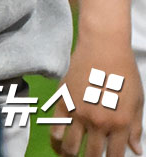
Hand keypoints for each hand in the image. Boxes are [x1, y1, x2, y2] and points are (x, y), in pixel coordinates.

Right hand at [51, 35, 142, 156]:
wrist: (104, 48)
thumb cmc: (125, 74)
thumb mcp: (137, 103)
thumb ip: (135, 128)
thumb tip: (135, 150)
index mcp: (120, 124)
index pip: (114, 155)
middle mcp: (99, 123)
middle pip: (92, 155)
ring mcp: (79, 113)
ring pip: (70, 146)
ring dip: (70, 155)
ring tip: (70, 156)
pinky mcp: (64, 102)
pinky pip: (56, 127)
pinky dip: (56, 140)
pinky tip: (59, 143)